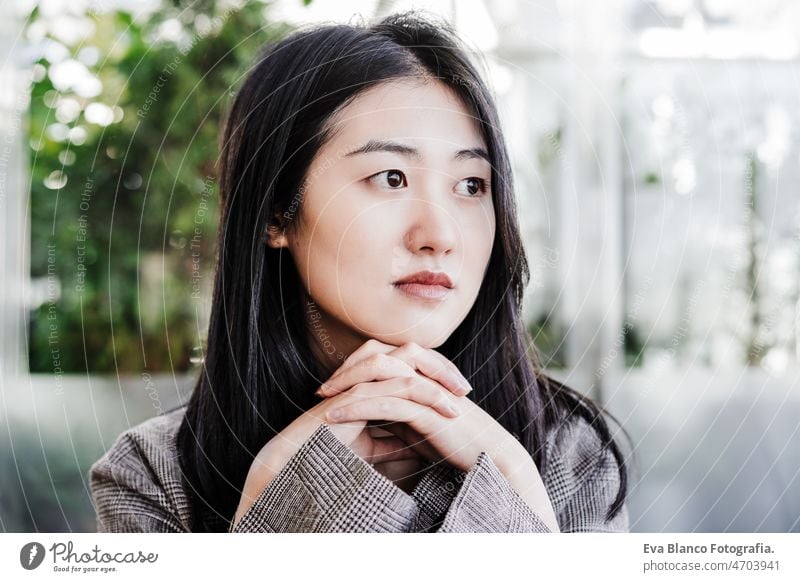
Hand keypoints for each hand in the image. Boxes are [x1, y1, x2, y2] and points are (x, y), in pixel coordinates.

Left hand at [315, 339, 560, 530]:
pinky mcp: (425, 408)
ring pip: (377, 373)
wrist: (489, 455)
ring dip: (346, 385)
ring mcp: (424, 388)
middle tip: (322, 389)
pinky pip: (383, 401)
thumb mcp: (420, 424)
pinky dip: (354, 407)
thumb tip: (372, 419)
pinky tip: (334, 416)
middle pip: (376, 355)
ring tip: (322, 399)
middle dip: (346, 369)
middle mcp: (423, 374)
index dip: (355, 366)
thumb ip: (399, 414)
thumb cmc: (457, 442)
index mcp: (422, 373)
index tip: (332, 385)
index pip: (382, 356)